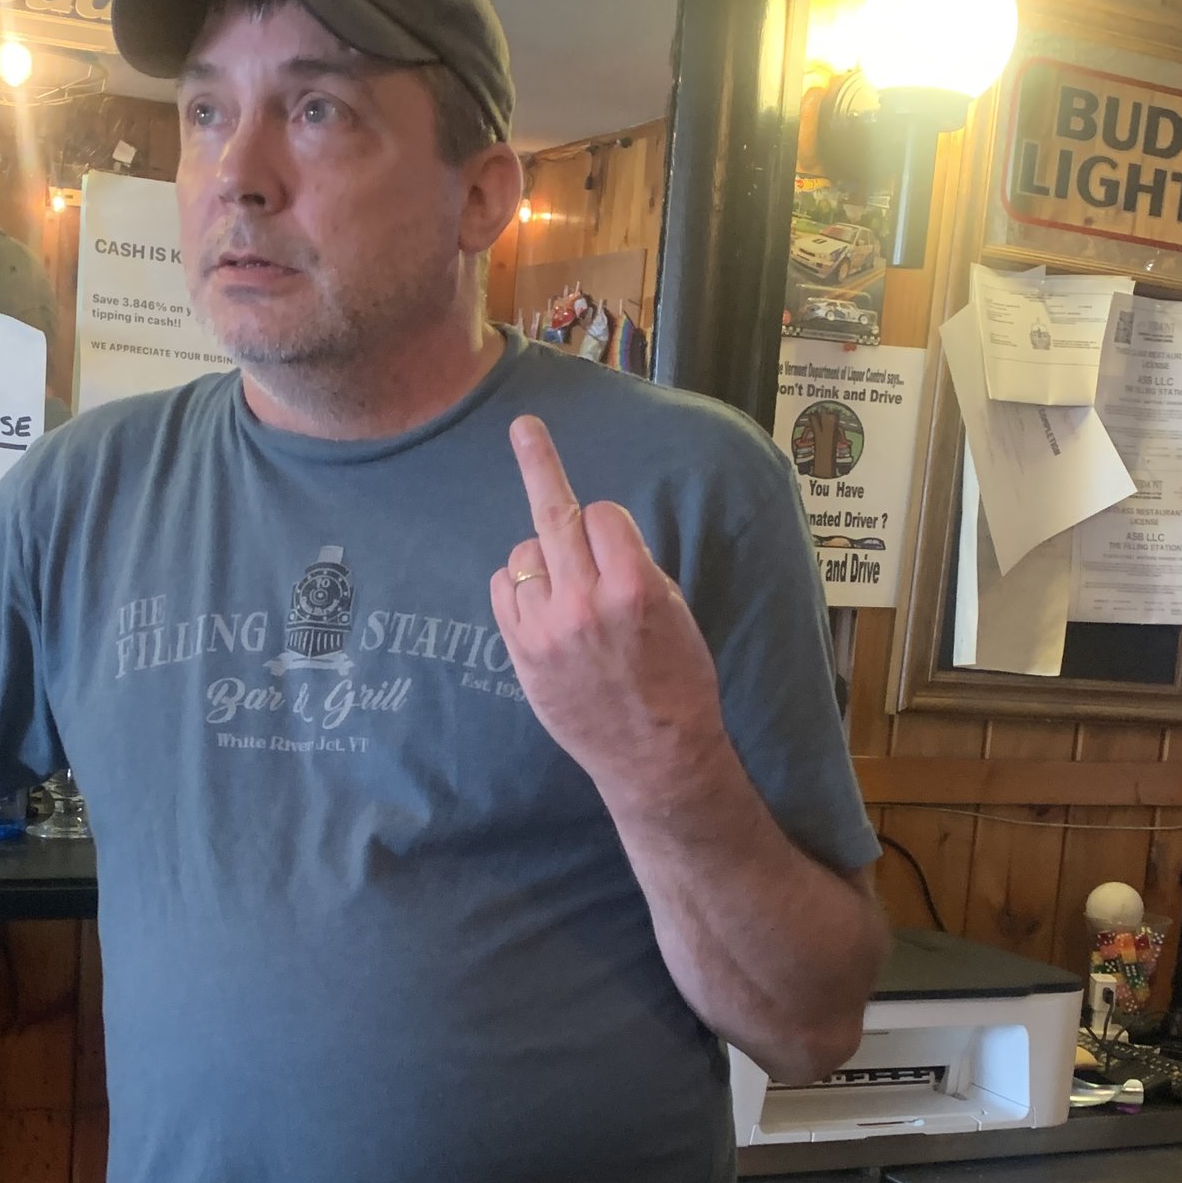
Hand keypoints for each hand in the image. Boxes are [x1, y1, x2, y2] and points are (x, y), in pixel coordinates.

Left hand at [489, 414, 727, 813]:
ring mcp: (545, 630)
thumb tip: (594, 532)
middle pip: (554, 514)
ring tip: (567, 591)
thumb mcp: (674, 610)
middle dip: (540, 462)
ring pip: (526, 554)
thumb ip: (631, 566)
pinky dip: (519, 585)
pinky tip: (541, 604)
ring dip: (544, 557)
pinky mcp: (520, 652)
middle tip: (524, 426)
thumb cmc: (677, 681)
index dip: (610, 524)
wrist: (654, 756)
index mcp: (633, 588)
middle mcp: (584, 604)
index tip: (613, 534)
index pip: (604, 514)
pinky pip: (504, 588)